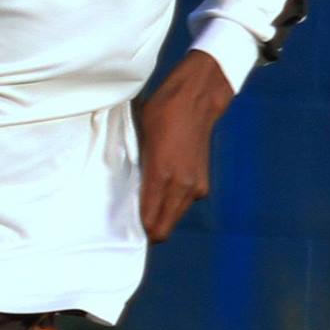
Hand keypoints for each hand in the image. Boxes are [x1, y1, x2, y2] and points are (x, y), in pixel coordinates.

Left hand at [135, 50, 232, 242]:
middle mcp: (181, 186)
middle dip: (150, 229)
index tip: (126, 228)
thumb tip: (129, 191)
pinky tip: (163, 192)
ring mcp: (195, 186)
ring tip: (148, 205)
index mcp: (161, 175)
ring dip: (162, 216)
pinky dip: (173, 204)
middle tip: (136, 223)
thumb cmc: (163, 113)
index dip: (138, 230)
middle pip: (164, 228)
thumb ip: (138, 170)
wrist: (196, 99)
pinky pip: (184, 204)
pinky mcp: (203, 182)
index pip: (150, 221)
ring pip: (174, 218)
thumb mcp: (140, 139)